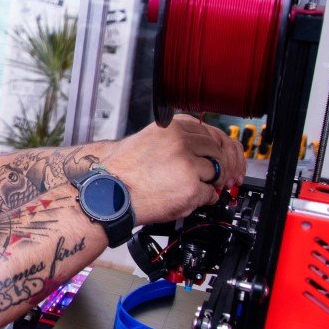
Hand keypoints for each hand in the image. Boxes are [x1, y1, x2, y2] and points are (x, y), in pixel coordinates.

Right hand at [103, 114, 245, 224]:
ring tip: (192, 188)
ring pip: (216, 172)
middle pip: (217, 152)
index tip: (219, 157)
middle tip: (214, 177)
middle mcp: (181, 142)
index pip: (210, 132)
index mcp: (171, 128)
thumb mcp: (146, 140)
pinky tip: (186, 198)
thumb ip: (175, 139)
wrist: (109, 194)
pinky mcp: (191, 188)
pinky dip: (202, 200)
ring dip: (209, 183)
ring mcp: (187, 165)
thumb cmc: (122, 172)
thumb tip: (202, 147)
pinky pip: (210, 195)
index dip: (217, 148)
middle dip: (219, 166)